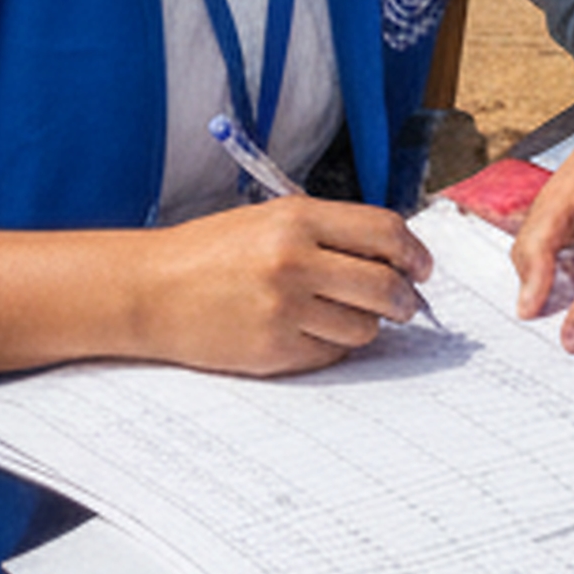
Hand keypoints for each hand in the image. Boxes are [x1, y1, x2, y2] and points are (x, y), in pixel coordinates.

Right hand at [142, 196, 438, 374]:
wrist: (152, 289)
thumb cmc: (209, 252)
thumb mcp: (268, 221)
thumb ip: (328, 234)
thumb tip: (393, 260)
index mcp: (297, 219)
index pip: (385, 231)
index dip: (414, 253)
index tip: (421, 267)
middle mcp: (295, 261)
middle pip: (386, 286)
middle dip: (406, 299)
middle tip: (404, 302)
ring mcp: (286, 309)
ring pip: (365, 327)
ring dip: (366, 324)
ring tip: (340, 314)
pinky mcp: (276, 350)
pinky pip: (332, 354)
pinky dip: (332, 345)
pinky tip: (308, 329)